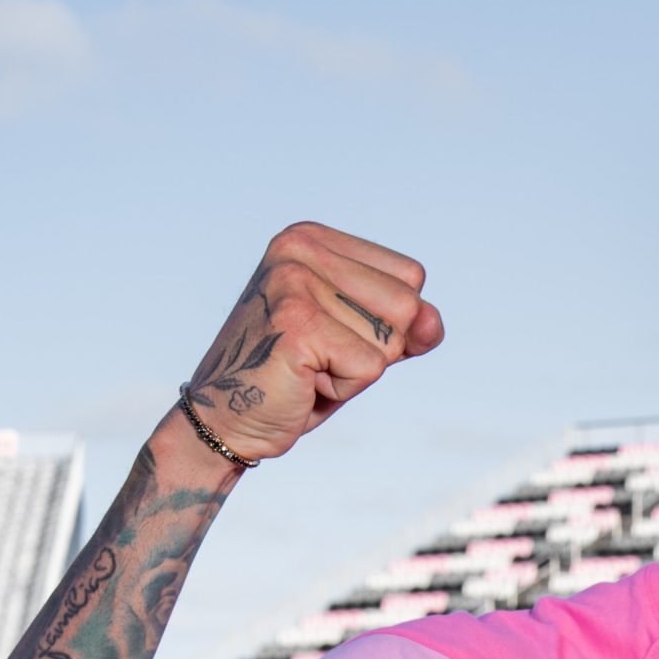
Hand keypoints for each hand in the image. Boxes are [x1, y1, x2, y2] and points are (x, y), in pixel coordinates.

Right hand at [182, 222, 444, 461]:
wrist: (226, 420)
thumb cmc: (300, 376)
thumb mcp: (363, 339)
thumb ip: (407, 323)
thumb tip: (431, 321)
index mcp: (312, 237)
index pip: (410, 277)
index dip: (386, 322)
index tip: (331, 334)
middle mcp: (299, 247)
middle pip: (407, 305)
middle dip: (375, 348)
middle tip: (319, 357)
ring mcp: (294, 282)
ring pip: (390, 339)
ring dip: (358, 370)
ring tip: (308, 368)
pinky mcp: (297, 324)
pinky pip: (370, 369)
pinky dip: (343, 389)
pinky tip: (301, 382)